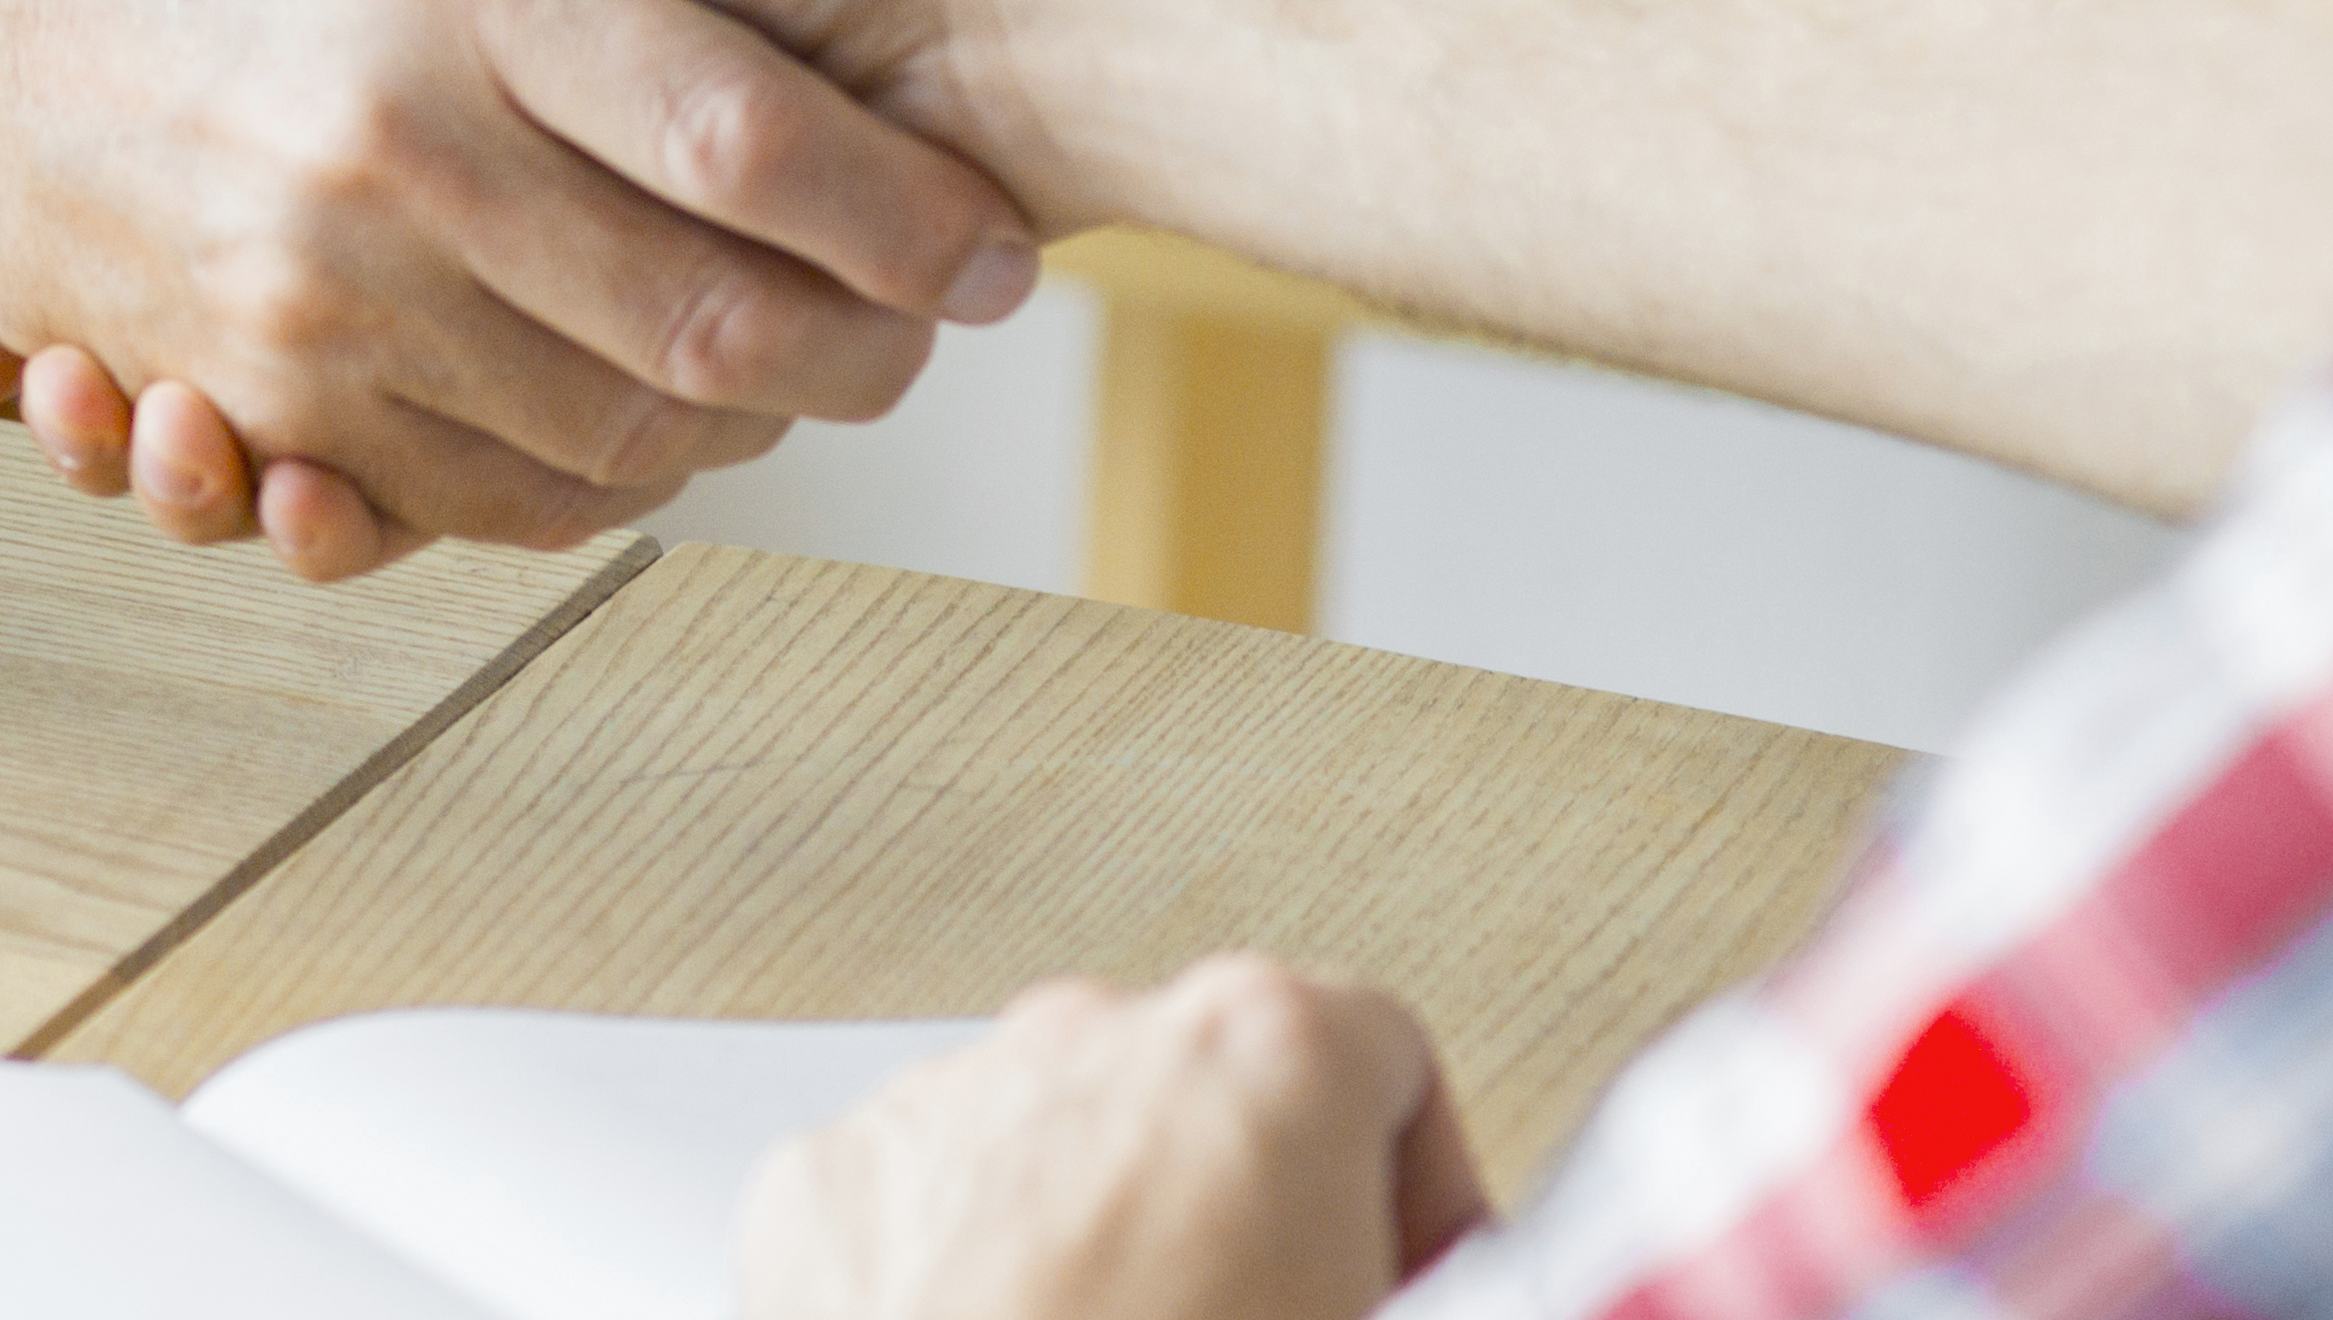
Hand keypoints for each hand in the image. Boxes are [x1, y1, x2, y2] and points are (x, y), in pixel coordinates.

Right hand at [0, 0, 1027, 572]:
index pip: (754, 144)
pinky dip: (580, 492)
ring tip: (797, 382)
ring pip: (620, 437)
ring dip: (739, 439)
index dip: (902, 220)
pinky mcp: (266, 402)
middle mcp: (390, 131)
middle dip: (856, 359)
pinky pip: (481, 503)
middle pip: (714, 327)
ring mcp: (320, 284)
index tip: (992, 250)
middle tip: (921, 343)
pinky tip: (632, 427)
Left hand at [738, 961, 1487, 1319]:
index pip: (1393, 1060)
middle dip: (1257, 1224)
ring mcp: (942, 1108)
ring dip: (1112, 1252)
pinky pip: (933, 1210)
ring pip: (1067, 1152)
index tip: (1419, 1288)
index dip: (1423, 1200)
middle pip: (1217, 1102)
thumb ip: (1461, 1290)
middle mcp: (1091, 1039)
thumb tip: (1511, 1293)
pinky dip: (973, 1286)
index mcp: (1265, 1054)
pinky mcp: (821, 1195)